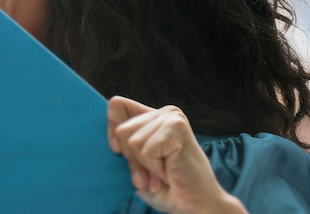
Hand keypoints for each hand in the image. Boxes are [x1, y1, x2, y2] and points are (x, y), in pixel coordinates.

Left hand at [107, 96, 246, 213]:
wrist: (198, 206)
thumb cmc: (169, 187)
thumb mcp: (139, 162)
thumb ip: (126, 146)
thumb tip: (115, 139)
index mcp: (155, 116)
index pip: (116, 105)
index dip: (111, 130)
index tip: (119, 151)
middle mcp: (166, 112)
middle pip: (121, 129)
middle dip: (131, 158)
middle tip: (151, 173)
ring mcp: (172, 118)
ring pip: (132, 141)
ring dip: (145, 165)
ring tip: (163, 173)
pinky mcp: (177, 128)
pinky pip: (146, 150)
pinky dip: (154, 168)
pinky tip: (169, 172)